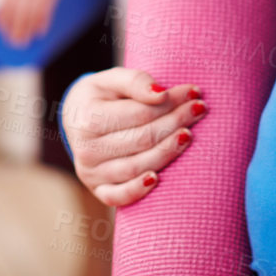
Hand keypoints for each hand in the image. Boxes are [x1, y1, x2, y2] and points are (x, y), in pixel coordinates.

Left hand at [0, 0, 84, 45]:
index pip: (3, 2)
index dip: (0, 17)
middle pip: (14, 12)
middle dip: (12, 29)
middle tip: (12, 42)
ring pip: (28, 15)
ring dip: (25, 30)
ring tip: (23, 43)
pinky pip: (45, 10)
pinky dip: (42, 22)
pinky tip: (40, 32)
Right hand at [60, 67, 206, 207]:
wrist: (76, 119)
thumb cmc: (101, 96)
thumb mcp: (111, 79)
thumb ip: (135, 81)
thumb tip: (161, 93)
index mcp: (88, 118)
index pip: (140, 113)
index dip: (170, 103)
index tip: (193, 92)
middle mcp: (86, 149)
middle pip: (143, 139)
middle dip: (176, 123)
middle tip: (200, 109)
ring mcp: (91, 173)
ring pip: (137, 166)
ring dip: (169, 151)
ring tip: (189, 134)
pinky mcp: (98, 190)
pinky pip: (118, 197)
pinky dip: (138, 190)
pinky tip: (158, 178)